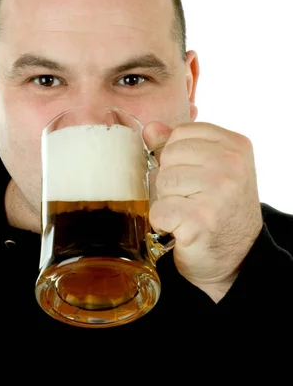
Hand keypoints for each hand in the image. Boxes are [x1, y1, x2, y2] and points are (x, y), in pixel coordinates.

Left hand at [143, 121, 262, 301]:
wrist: (236, 256)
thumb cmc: (220, 208)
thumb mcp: (209, 169)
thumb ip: (179, 145)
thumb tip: (150, 129)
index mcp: (235, 145)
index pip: (181, 133)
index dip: (175, 156)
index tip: (192, 175)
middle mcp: (232, 165)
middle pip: (169, 156)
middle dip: (170, 179)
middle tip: (189, 197)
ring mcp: (218, 192)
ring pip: (162, 182)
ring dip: (166, 200)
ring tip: (186, 212)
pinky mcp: (201, 219)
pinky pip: (159, 210)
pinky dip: (162, 222)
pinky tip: (180, 227)